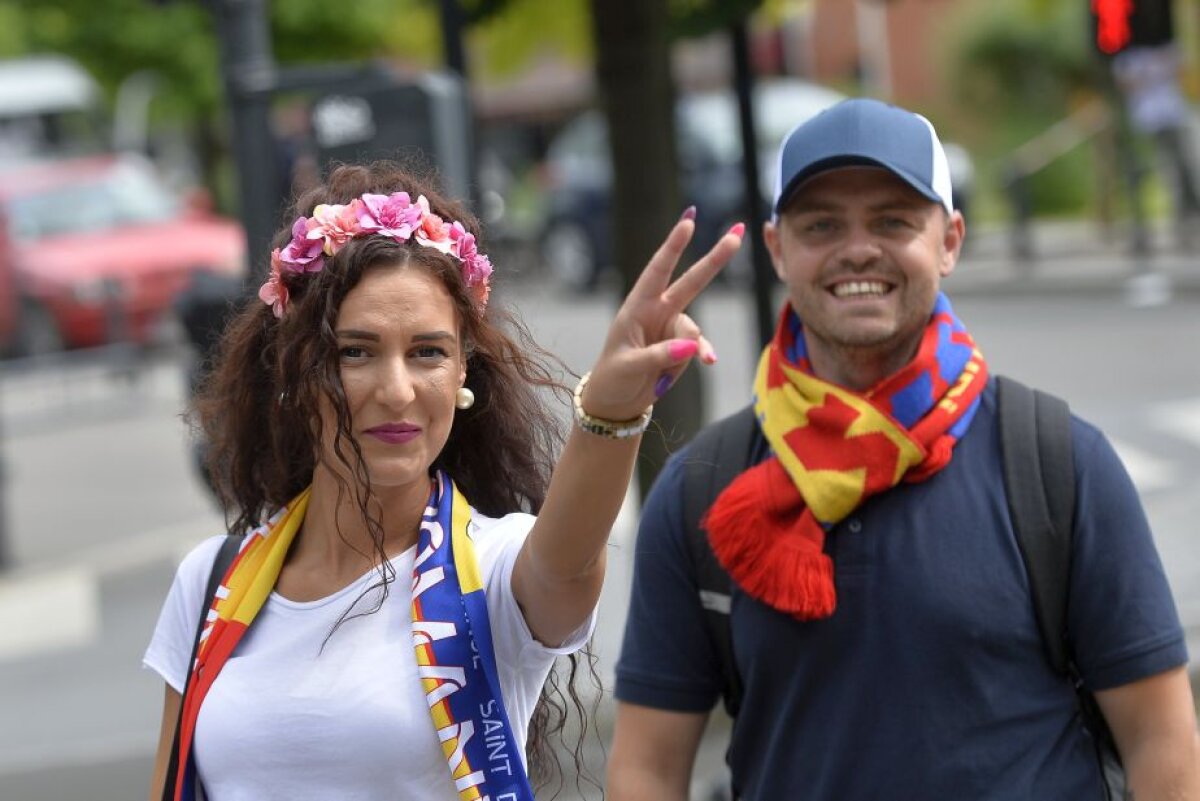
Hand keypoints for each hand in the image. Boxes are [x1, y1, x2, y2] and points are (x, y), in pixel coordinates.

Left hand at [580, 210, 744, 420]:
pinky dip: (703, 354)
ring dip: (689, 347)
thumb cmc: (614, 377)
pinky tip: (709, 362)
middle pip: (691, 280)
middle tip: (738, 230)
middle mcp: (658, 311)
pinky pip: (699, 347)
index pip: (657, 270)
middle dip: (715, 257)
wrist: (618, 401)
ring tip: (670, 368)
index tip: (689, 220)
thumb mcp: (629, 366)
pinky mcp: (683, 348)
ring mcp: (672, 329)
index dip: (674, 245)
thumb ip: (660, 354)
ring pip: (693, 329)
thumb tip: (692, 346)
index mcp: (637, 306)